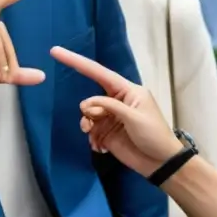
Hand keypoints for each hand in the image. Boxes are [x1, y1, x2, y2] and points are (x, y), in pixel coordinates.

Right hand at [50, 46, 181, 177]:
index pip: (99, 72)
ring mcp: (111, 118)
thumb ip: (109, 106)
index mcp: (127, 90)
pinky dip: (92, 139)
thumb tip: (87, 104)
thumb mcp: (134, 117)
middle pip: (91, 99)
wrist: (161, 164)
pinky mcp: (107, 134)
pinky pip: (91, 131)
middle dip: (89, 110)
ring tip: (93, 136)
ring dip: (87, 125)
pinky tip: (100, 147)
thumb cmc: (154, 135)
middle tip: (94, 121)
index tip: (55, 52)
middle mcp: (117, 101)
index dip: (77, 62)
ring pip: (88, 115)